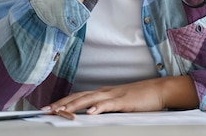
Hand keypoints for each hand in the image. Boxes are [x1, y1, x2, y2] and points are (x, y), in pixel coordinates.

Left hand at [43, 76, 198, 114]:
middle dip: (61, 104)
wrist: (159, 90)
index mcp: (103, 93)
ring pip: (89, 99)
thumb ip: (106, 108)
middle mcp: (105, 92)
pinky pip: (109, 104)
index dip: (63, 101)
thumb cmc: (141, 98)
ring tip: (60, 111)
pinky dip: (98, 108)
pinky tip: (90, 112)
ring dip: (74, 106)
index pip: (78, 96)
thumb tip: (91, 115)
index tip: (48, 108)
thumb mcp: (119, 103)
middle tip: (45, 110)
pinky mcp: (124, 101)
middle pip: (79, 97)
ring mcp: (114, 95)